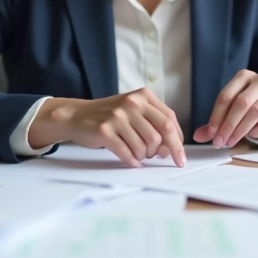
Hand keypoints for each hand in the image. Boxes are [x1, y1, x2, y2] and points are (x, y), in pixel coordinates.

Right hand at [28, 88, 185, 167]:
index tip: (180, 156)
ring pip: (144, 146)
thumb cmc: (110, 115)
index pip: (170, 120)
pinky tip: (132, 161)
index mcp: (143, 96)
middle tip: (158, 158)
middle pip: (161, 134)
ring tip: (137, 154)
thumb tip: (170, 148)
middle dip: (164, 151)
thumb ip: (153, 123)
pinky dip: (132, 161)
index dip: (177, 141)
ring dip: (144, 156)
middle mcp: (132, 103)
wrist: (77, 115)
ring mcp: (117, 117)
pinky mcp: (105, 131)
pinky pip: (126, 153)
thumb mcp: (134, 110)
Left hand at [193, 69, 257, 147]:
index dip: (216, 117)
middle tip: (220, 141)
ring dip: (241, 129)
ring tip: (232, 141)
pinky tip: (251, 136)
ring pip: (256, 111)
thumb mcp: (231, 115)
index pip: (226, 96)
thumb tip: (197, 136)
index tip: (211, 134)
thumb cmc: (250, 112)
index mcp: (244, 76)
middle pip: (241, 102)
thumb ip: (215, 124)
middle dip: (228, 124)